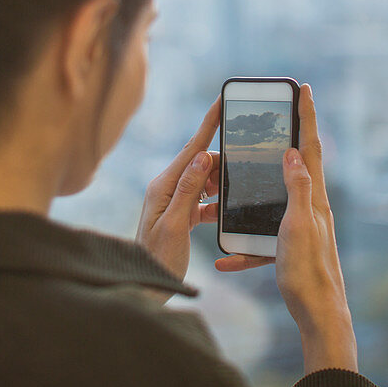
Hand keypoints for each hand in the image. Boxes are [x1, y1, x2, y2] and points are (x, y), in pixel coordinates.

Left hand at [136, 97, 219, 297]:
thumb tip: (204, 156)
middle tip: (243, 171)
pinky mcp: (180, 214)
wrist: (144, 286)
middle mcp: (167, 188)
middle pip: (201, 161)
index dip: (210, 123)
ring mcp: (173, 200)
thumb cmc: (158, 259)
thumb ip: (189, 190)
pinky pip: (203, 199)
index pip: (192, 148)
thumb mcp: (175, 225)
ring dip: (221, 183)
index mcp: (164, 186)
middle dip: (223, 162)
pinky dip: (216, 202)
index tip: (222, 100)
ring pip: (204, 179)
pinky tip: (226, 210)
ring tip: (236, 191)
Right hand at [215, 84, 357, 373]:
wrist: (318, 315)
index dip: (307, 116)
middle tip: (277, 116)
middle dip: (286, 140)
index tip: (304, 88)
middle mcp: (311, 208)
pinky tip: (225, 260)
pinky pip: (263, 241)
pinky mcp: (291, 248)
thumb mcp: (299, 226)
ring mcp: (301, 227)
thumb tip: (292, 152)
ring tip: (239, 176)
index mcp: (315, 198)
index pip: (310, 147)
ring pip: (275, 200)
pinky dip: (245, 248)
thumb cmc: (309, 271)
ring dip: (258, 190)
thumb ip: (297, 188)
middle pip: (297, 165)